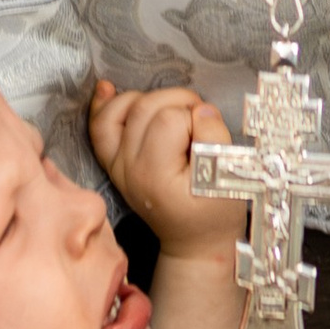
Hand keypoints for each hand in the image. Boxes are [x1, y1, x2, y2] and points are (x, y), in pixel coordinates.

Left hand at [89, 79, 245, 252]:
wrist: (195, 242)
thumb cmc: (216, 213)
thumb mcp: (230, 179)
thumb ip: (215, 139)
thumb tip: (201, 109)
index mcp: (156, 175)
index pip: (171, 119)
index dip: (196, 117)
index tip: (210, 134)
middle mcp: (129, 169)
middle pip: (145, 108)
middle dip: (178, 100)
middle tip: (200, 118)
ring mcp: (118, 166)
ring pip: (119, 111)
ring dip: (149, 98)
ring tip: (175, 110)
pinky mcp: (114, 163)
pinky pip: (99, 128)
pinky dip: (104, 105)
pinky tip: (108, 87)